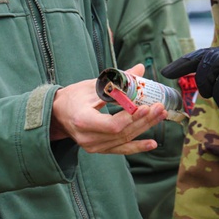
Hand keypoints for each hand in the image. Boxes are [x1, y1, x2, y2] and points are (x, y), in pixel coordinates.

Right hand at [50, 64, 166, 154]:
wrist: (58, 115)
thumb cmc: (73, 97)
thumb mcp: (92, 85)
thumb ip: (117, 80)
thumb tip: (140, 69)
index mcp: (82, 120)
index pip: (111, 125)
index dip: (130, 117)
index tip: (146, 106)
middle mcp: (87, 138)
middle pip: (121, 133)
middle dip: (143, 120)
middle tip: (160, 108)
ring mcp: (93, 147)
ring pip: (124, 140)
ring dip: (145, 128)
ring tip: (160, 116)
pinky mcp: (99, 149)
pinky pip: (121, 150)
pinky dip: (137, 146)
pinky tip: (152, 143)